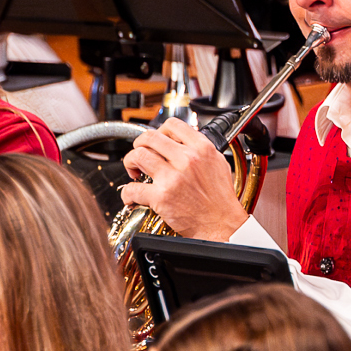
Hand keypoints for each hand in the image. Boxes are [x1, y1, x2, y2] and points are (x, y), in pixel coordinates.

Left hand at [124, 121, 247, 242]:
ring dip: (130, 162)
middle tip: (140, 154)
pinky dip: (128, 193)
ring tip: (134, 172)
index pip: (172, 125)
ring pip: (138, 156)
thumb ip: (201, 150)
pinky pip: (133, 188)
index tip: (157, 141)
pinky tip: (131, 196)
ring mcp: (173, 178)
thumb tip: (184, 142)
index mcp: (202, 149)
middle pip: (150, 137)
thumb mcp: (218, 164)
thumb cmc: (220, 200)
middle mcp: (187, 160)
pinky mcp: (162, 197)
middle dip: (139, 144)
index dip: (159, 131)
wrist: (222, 224)